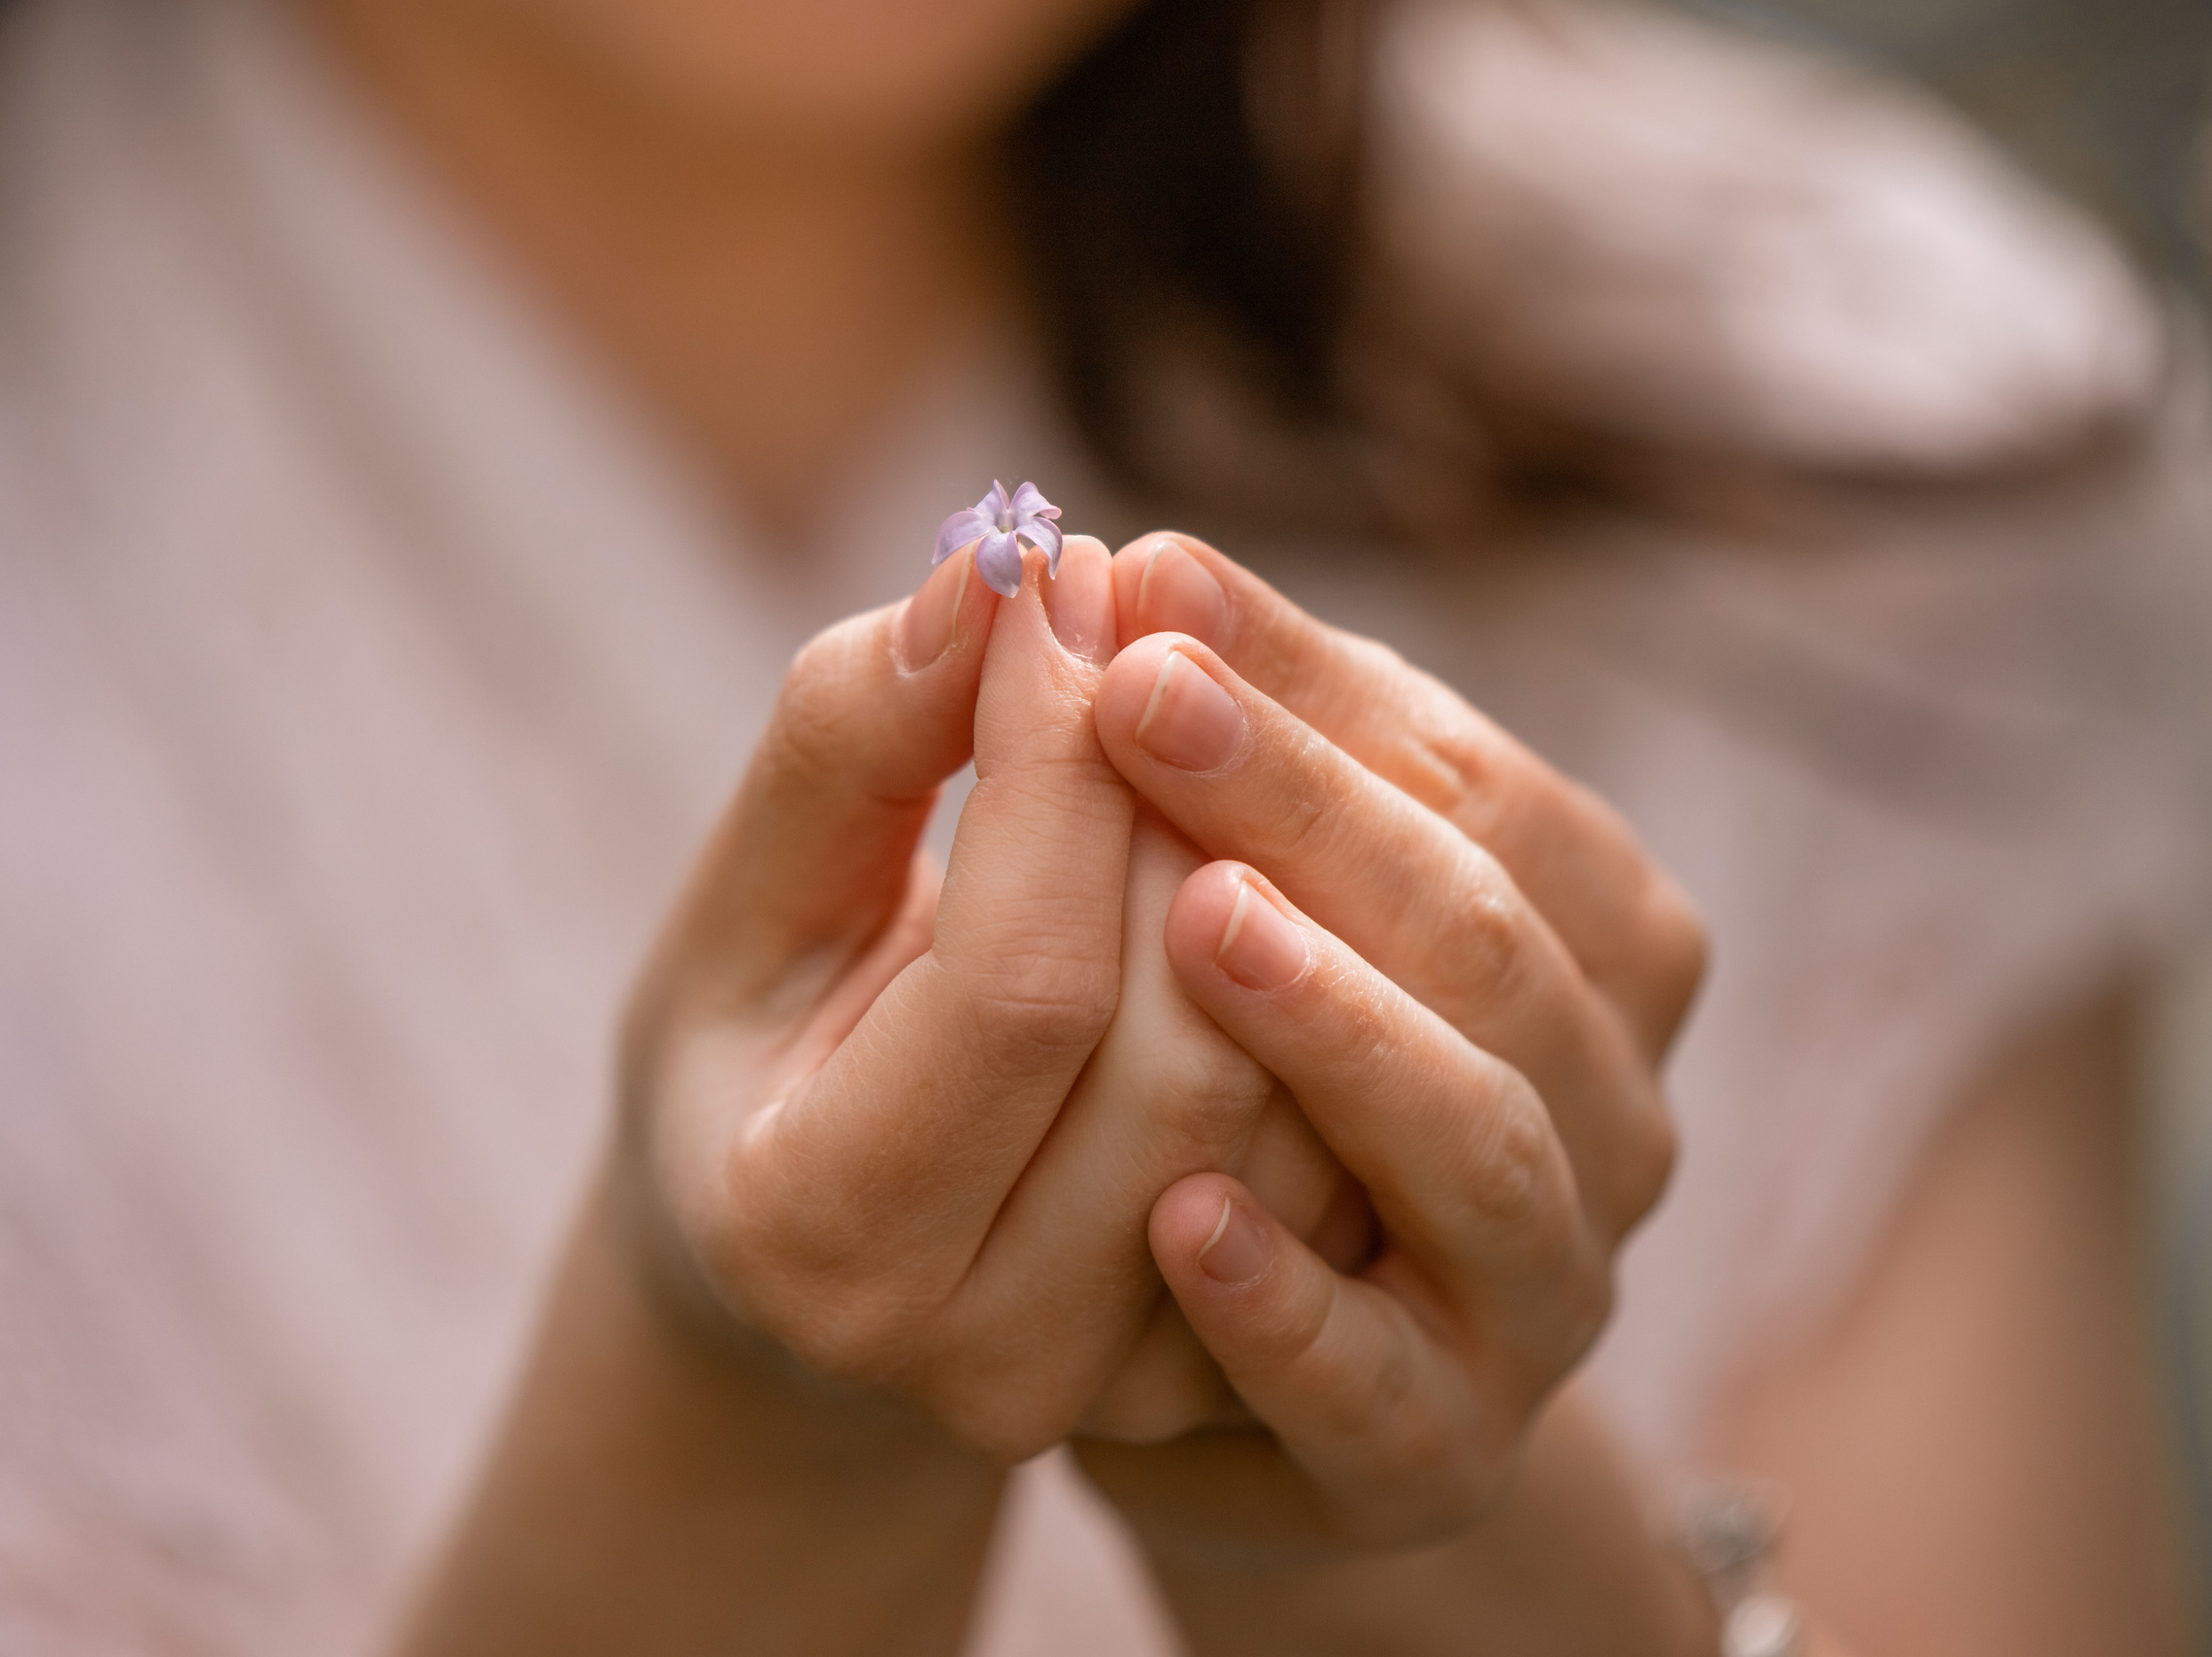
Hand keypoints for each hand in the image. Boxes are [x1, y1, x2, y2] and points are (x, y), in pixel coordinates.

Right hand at [614, 537, 1295, 1461]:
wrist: (813, 1271)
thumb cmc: (765, 1055)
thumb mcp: (749, 905)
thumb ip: (846, 746)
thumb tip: (988, 574)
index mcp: (818, 1237)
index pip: (1025, 982)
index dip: (1065, 761)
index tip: (1066, 579)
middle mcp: (982, 1353)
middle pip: (1186, 1050)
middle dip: (1190, 813)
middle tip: (1150, 648)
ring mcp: (1124, 1382)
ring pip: (1294, 1103)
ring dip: (1274, 884)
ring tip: (1198, 756)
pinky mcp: (1226, 1369)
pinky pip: (1349, 1155)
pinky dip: (1333, 987)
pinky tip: (1260, 876)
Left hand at [1070, 535, 1705, 1557]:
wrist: (1207, 1359)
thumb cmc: (1218, 1071)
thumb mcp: (1231, 888)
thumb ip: (1219, 749)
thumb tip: (1131, 566)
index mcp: (1592, 940)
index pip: (1475, 779)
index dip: (1314, 679)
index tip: (1145, 578)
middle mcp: (1605, 1105)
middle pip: (1488, 936)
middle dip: (1310, 804)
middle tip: (1138, 695)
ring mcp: (1544, 1287)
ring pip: (1483, 1143)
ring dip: (1342, 1027)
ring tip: (1191, 921)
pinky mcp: (1441, 1445)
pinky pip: (1383, 1380)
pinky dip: (1291, 1298)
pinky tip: (1177, 1216)